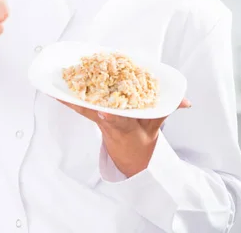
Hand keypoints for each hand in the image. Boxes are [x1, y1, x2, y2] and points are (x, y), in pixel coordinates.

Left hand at [58, 97, 190, 177]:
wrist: (131, 155)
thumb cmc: (142, 137)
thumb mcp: (157, 126)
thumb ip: (167, 110)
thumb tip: (186, 101)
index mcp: (126, 127)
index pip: (119, 121)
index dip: (111, 117)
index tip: (103, 112)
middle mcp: (110, 123)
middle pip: (97, 110)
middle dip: (85, 100)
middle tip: (73, 87)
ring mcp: (100, 120)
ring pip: (84, 107)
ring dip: (72, 97)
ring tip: (59, 86)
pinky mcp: (94, 117)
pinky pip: (80, 108)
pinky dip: (68, 100)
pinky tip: (54, 91)